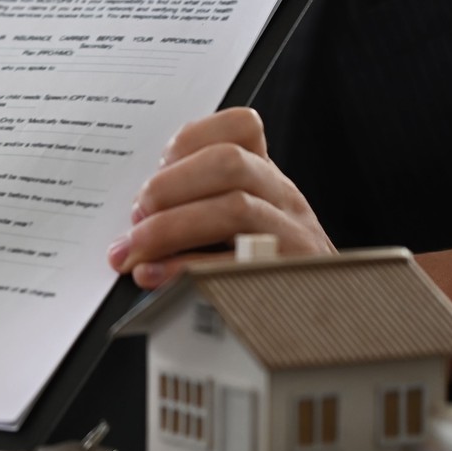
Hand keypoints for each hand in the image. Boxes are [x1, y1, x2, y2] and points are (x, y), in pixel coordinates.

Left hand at [109, 107, 332, 289]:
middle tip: (137, 215)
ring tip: (134, 250)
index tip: (156, 166)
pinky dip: (185, 270)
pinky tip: (154, 277)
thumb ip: (192, 207)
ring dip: (169, 229)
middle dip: (170, 186)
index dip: (190, 139)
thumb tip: (132, 217)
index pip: (241, 127)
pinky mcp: (289, 279)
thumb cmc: (259, 268)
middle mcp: (284, 198)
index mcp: (265, 177)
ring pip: (235, 208)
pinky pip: (236, 266)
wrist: (319, 323)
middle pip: (230, 163)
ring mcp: (294, 236)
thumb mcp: (234, 226)